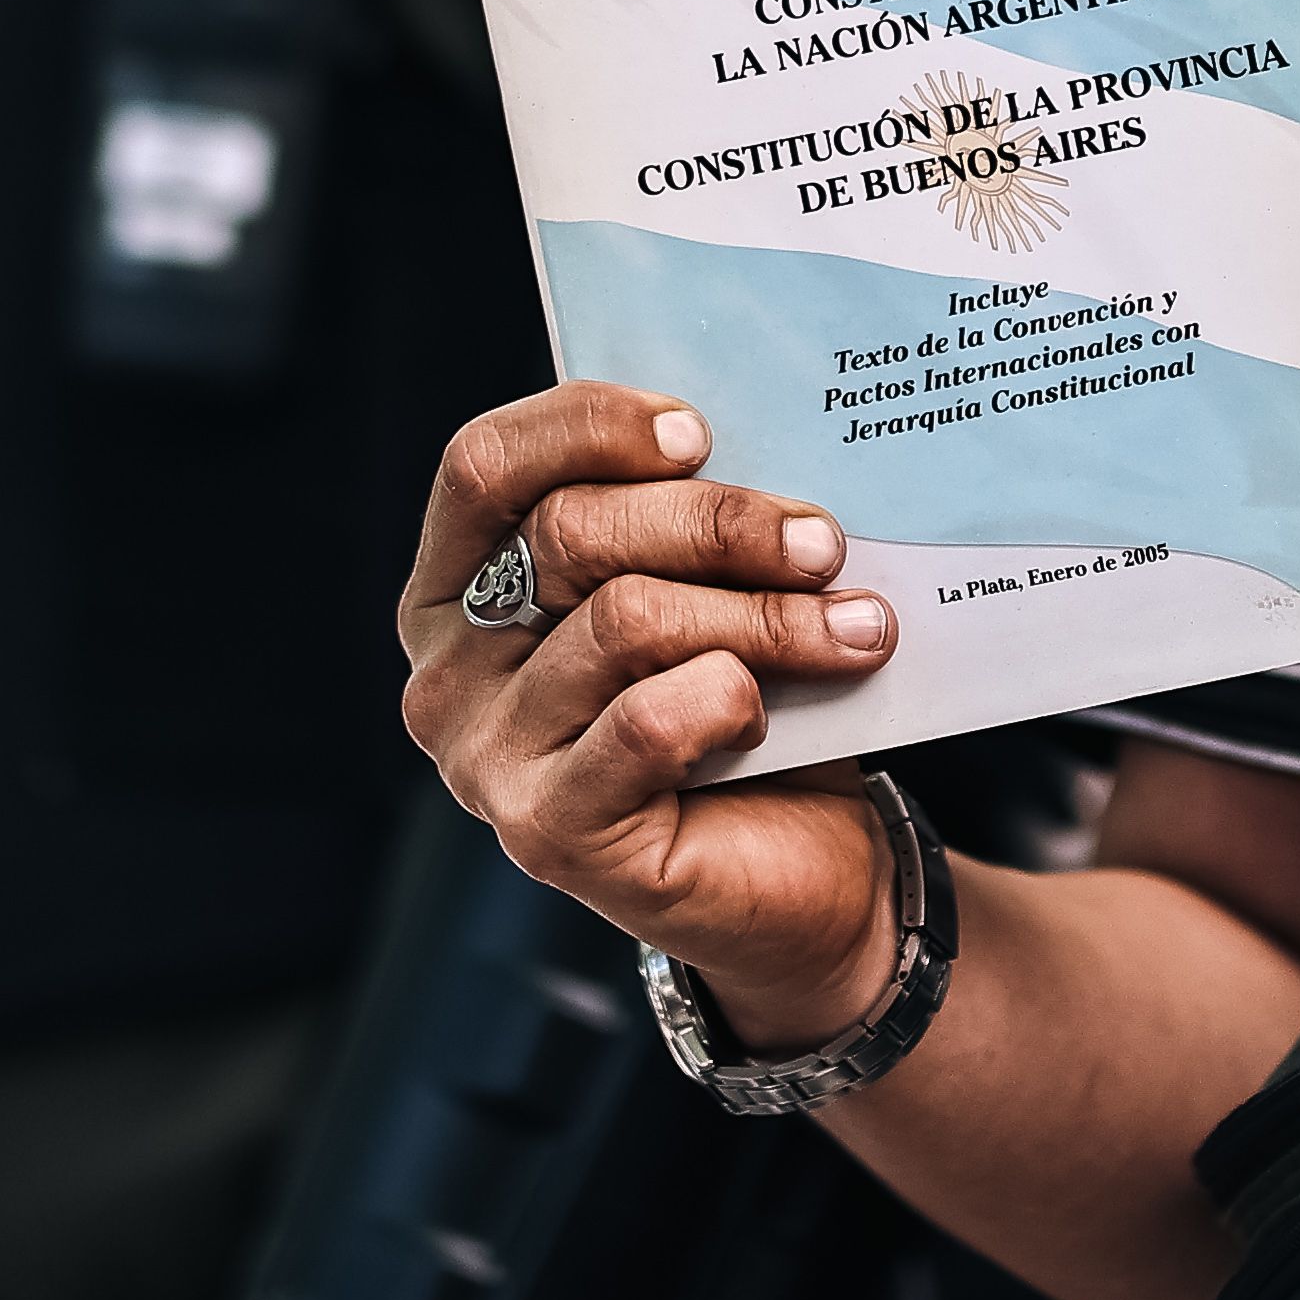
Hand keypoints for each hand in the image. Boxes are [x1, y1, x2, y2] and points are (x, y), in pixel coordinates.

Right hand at [397, 382, 906, 1046]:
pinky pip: (646, 724)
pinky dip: (729, 698)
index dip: (588, 426)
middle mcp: (446, 675)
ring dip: (760, 612)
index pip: (484, 466)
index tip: (699, 433)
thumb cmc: (739, 704)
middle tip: (822, 540)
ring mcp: (486, 762)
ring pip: (624, 623)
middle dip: (714, 523)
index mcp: (456, 590)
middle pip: (567, 535)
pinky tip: (769, 712)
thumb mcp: (693, 588)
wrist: (799, 872)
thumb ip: (675, 518)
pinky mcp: (548, 835)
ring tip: (853, 623)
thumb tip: (737, 438)